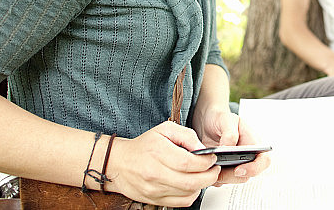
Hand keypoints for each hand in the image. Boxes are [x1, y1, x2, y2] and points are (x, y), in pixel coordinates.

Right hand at [105, 121, 220, 206]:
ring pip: (188, 193)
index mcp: (159, 153)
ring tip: (204, 175)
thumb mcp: (165, 130)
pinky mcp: (155, 200)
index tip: (212, 158)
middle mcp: (156, 173)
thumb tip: (203, 148)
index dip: (206, 162)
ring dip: (202, 185)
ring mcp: (155, 190)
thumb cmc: (143, 146)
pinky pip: (180, 203)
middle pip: (191, 181)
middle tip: (214, 169)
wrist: (119, 163)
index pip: (189, 163)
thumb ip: (186, 136)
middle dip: (210, 176)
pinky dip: (192, 195)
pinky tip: (193, 185)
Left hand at [194, 109, 270, 184]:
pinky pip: (220, 181)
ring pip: (232, 180)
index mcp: (253, 144)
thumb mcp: (226, 120)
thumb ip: (230, 133)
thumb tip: (228, 148)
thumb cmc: (221, 120)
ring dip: (220, 176)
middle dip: (231, 175)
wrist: (207, 123)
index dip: (254, 168)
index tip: (238, 169)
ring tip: (208, 164)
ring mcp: (234, 165)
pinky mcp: (223, 171)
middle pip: (246, 175)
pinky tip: (205, 165)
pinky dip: (211, 176)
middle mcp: (246, 157)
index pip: (263, 161)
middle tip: (217, 167)